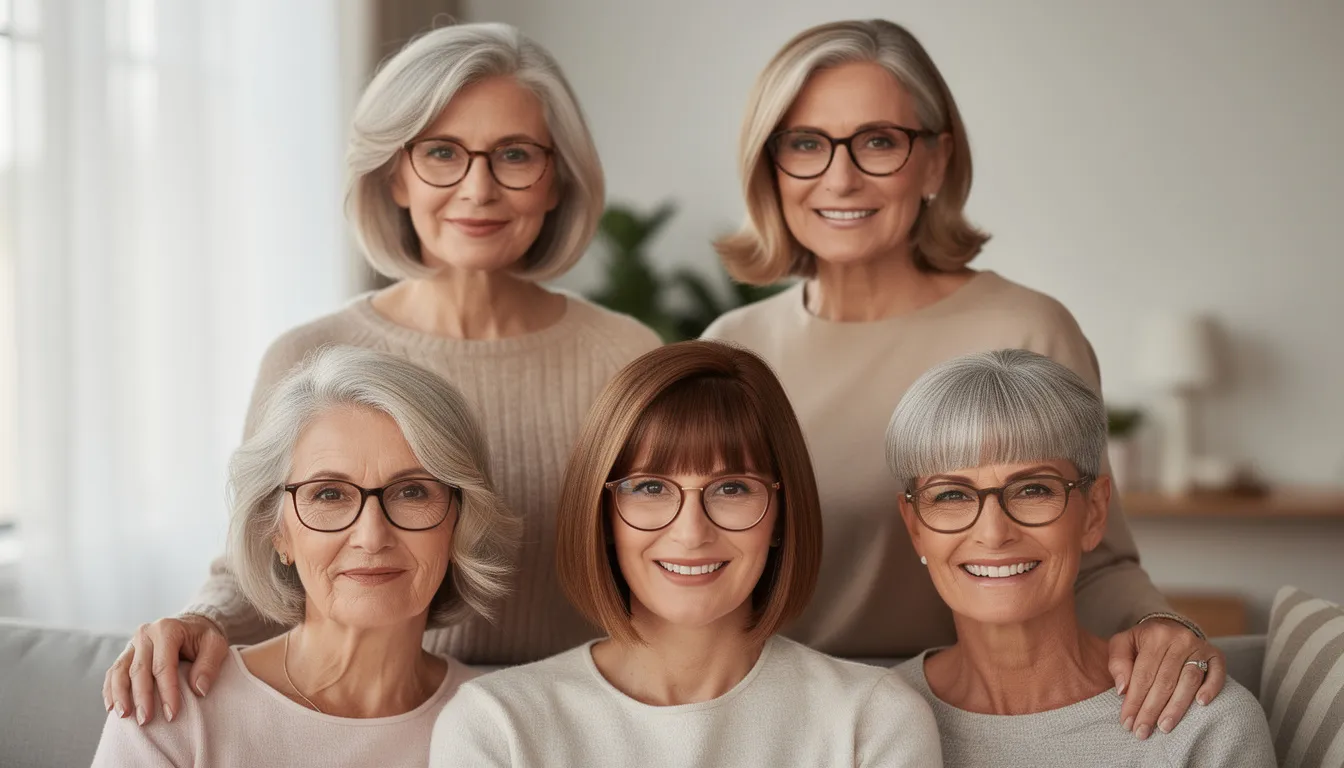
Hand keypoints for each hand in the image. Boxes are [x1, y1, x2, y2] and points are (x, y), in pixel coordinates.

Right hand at [102, 614, 228, 725]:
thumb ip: (209, 665)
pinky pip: (113, 672)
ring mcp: (132, 643)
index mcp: (167, 629)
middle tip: (145, 721)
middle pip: (139, 670)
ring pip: (120, 671)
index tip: (172, 714)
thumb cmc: (203, 638)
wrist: (191, 626)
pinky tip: (112, 707)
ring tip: (124, 716)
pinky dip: (110, 690)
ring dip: (120, 695)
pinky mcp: (126, 653)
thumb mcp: (216, 645)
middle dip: (142, 697)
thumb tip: (199, 690)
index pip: (164, 665)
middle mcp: (146, 634)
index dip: (167, 691)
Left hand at [1108, 618, 1225, 739]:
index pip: (1143, 674)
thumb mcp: (1123, 643)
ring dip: (1177, 707)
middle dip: (1152, 710)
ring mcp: (1200, 647)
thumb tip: (1123, 690)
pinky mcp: (1216, 655)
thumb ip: (1118, 663)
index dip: (1134, 700)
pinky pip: (1217, 674)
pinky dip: (1210, 689)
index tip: (1127, 722)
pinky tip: (1201, 704)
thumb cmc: (1143, 642)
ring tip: (1164, 727)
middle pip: (1165, 681)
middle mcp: (1180, 639)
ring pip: (1189, 680)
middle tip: (1142, 731)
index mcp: (1155, 635)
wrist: (1170, 628)